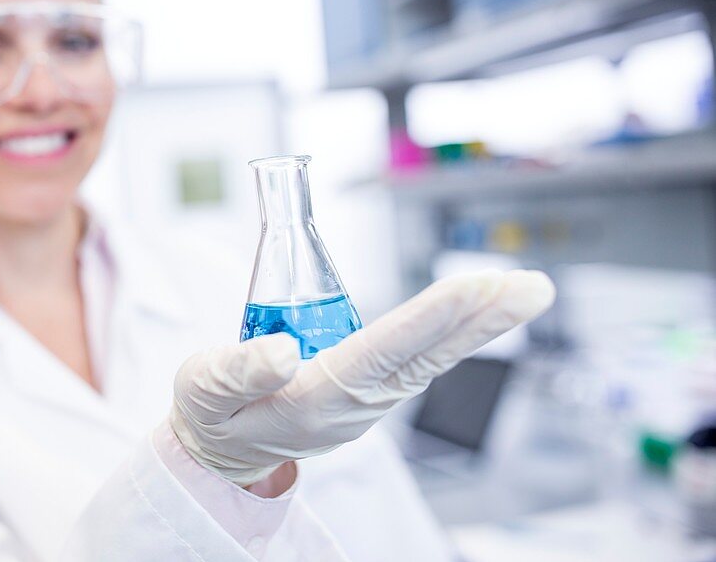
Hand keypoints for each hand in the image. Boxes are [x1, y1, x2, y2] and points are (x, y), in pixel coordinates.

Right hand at [170, 269, 554, 485]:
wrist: (226, 447)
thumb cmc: (214, 412)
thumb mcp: (204, 390)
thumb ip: (238, 371)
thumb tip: (282, 350)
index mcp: (312, 402)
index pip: (377, 355)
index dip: (426, 321)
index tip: (471, 291)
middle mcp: (354, 404)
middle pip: (424, 357)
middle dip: (479, 320)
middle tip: (531, 288)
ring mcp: (368, 400)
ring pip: (431, 357)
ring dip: (480, 323)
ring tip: (524, 289)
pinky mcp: (371, 388)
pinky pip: (421, 357)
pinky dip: (456, 330)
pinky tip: (483, 307)